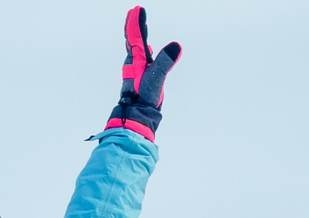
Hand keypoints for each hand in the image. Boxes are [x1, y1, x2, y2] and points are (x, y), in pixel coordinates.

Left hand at [105, 7, 181, 139]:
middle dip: (134, 25)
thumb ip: (165, 61)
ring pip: (135, 47)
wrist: (137, 115)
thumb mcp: (157, 77)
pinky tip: (146, 51)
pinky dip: (142, 49)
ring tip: (138, 26)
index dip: (137, 22)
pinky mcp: (140, 77)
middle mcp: (134, 62)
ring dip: (136, 35)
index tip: (137, 10)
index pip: (135, 35)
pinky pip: (139, 57)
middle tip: (134, 12)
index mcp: (136, 59)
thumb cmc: (144, 97)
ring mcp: (136, 69)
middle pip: (132, 38)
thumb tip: (176, 45)